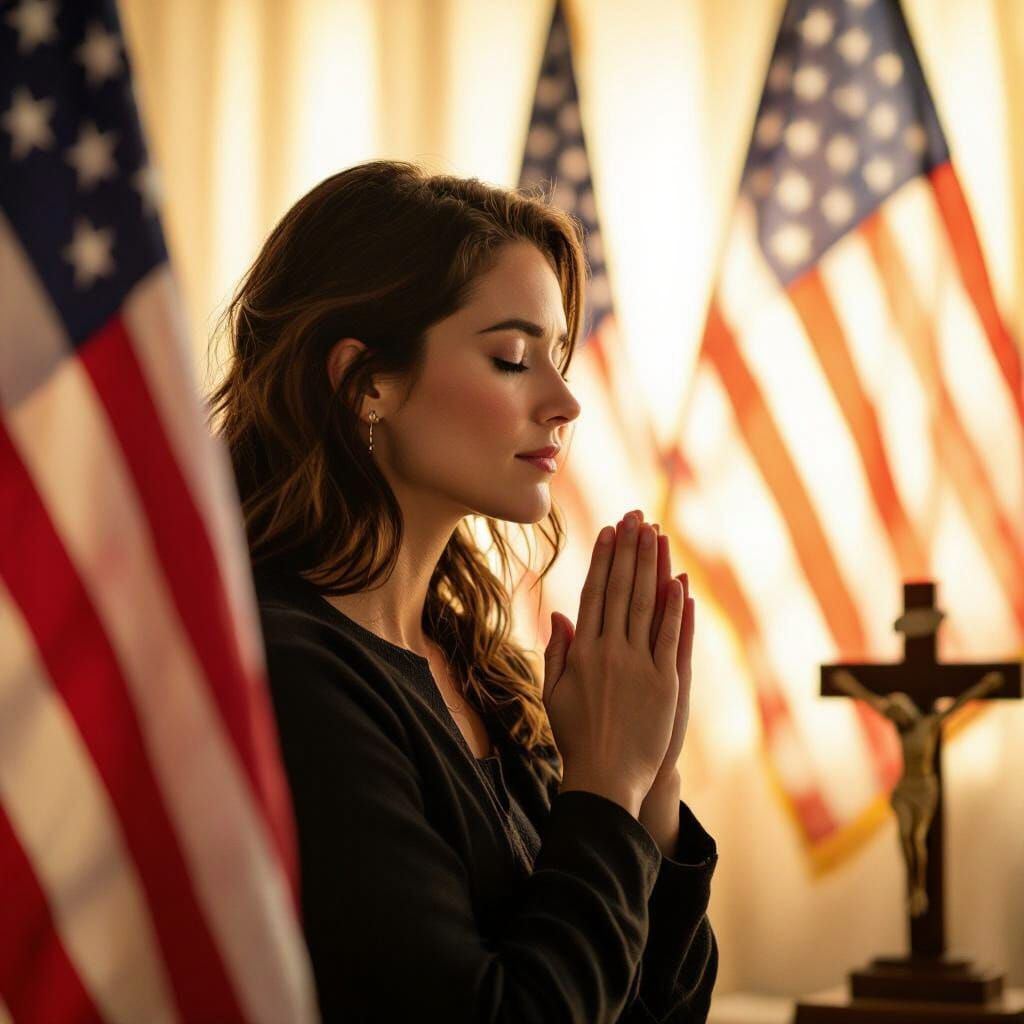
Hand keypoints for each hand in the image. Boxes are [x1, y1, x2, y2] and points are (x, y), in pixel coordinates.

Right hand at [545, 510, 693, 784]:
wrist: (605, 778)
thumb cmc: (576, 737)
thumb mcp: (553, 694)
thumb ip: (556, 653)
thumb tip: (561, 616)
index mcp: (581, 652)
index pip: (594, 593)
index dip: (603, 559)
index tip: (610, 531)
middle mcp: (609, 652)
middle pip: (620, 590)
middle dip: (629, 550)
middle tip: (636, 516)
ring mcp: (639, 666)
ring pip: (645, 606)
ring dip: (652, 567)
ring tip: (656, 534)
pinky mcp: (665, 684)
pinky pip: (670, 638)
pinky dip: (675, 609)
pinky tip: (678, 582)